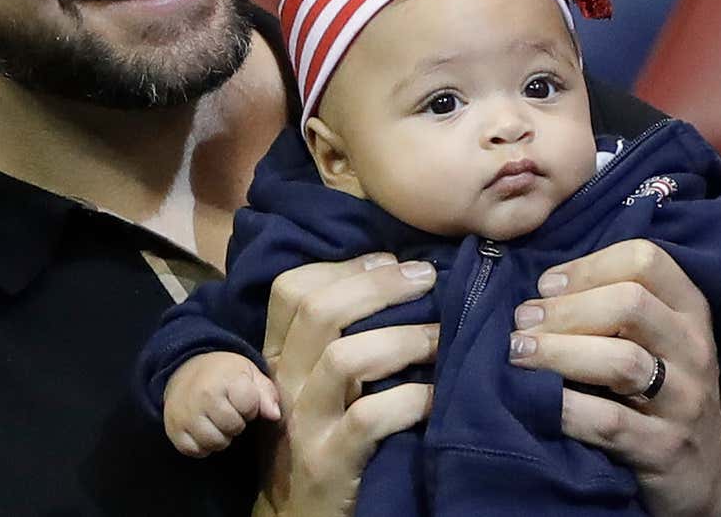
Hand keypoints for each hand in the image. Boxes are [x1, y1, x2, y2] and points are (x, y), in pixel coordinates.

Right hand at [162, 352, 280, 456]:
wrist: (184, 368)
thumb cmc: (224, 373)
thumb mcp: (249, 373)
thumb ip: (266, 392)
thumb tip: (275, 415)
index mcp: (226, 379)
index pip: (249, 406)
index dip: (251, 407)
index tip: (243, 399)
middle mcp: (203, 396)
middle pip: (233, 427)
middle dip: (237, 423)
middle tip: (230, 412)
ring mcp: (186, 414)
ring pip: (215, 442)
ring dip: (221, 437)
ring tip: (218, 422)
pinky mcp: (173, 429)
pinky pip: (194, 451)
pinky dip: (202, 445)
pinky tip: (204, 430)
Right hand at [255, 253, 439, 516]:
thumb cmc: (324, 438)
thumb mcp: (317, 385)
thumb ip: (339, 337)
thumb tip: (399, 273)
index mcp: (277, 357)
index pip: (291, 289)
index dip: (344, 265)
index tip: (392, 259)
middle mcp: (283, 384)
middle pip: (319, 311)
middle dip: (380, 285)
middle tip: (428, 279)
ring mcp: (305, 425)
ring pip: (345, 359)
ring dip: (404, 339)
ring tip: (443, 335)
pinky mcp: (331, 462)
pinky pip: (370, 417)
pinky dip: (411, 399)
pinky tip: (438, 395)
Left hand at [507, 240, 720, 516]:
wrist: (703, 473)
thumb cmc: (660, 392)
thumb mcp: (657, 339)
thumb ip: (614, 305)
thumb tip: (539, 287)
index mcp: (690, 310)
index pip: (645, 259)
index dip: (588, 266)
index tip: (545, 286)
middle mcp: (694, 347)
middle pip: (630, 303)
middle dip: (565, 310)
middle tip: (521, 323)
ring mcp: (684, 400)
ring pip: (622, 360)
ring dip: (558, 352)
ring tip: (518, 353)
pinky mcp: (664, 448)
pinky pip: (608, 421)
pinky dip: (564, 407)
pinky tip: (534, 399)